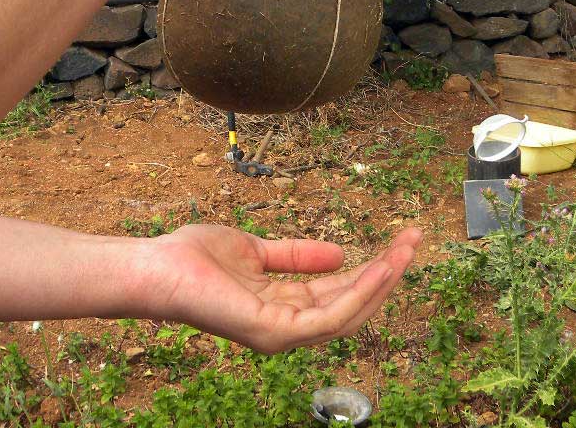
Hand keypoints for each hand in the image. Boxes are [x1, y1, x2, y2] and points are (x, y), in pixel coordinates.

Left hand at [137, 224, 421, 353]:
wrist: (159, 267)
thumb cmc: (195, 259)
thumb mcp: (258, 250)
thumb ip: (297, 255)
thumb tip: (341, 252)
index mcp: (284, 309)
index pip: (339, 293)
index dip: (372, 269)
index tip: (400, 241)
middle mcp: (287, 328)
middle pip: (351, 305)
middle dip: (387, 273)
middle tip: (416, 240)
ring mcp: (281, 335)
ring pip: (347, 314)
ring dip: (382, 281)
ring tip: (407, 250)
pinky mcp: (273, 333)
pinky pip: (327, 317)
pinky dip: (357, 292)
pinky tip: (377, 266)